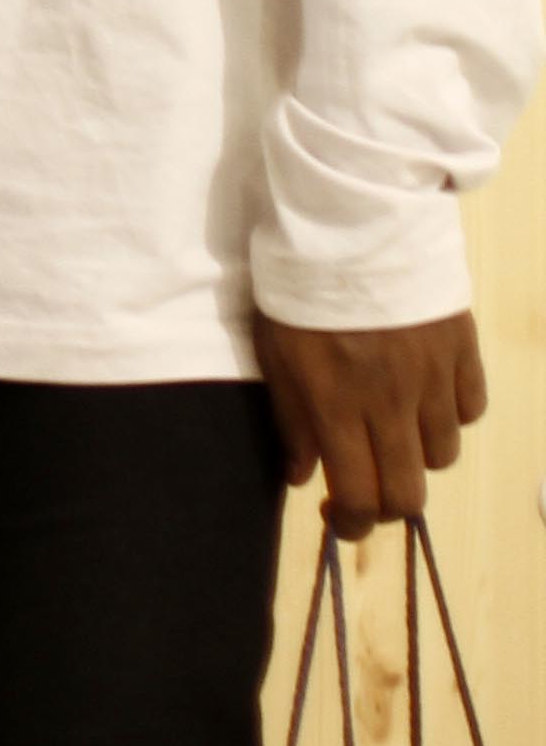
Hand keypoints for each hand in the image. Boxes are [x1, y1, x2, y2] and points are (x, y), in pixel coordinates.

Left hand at [256, 308, 485, 540]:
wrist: (351, 222)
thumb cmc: (297, 289)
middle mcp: (392, 402)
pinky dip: (451, 416)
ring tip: (390, 431)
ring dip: (416, 456)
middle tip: (367, 488)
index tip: (338, 518)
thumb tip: (302, 477)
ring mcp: (434, 378)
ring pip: (443, 455)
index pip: (359, 495)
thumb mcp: (275, 354)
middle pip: (409, 492)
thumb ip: (291, 421)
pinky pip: (471, 410)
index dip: (351, 523)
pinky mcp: (463, 350)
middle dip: (386, 504)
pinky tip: (425, 397)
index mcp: (337, 405)